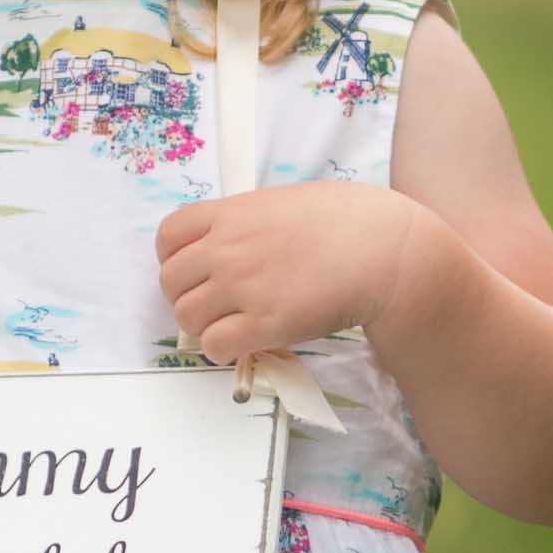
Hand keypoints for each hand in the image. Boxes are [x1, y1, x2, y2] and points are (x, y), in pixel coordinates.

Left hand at [153, 184, 439, 379]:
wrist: (383, 250)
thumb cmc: (347, 221)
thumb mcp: (285, 203)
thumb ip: (248, 222)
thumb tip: (231, 245)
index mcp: (232, 214)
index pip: (168, 236)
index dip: (174, 257)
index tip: (193, 269)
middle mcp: (228, 249)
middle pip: (171, 282)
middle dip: (187, 295)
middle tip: (215, 304)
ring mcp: (243, 287)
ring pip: (187, 317)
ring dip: (204, 326)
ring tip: (232, 325)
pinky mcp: (264, 324)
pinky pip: (215, 346)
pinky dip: (223, 350)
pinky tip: (245, 343)